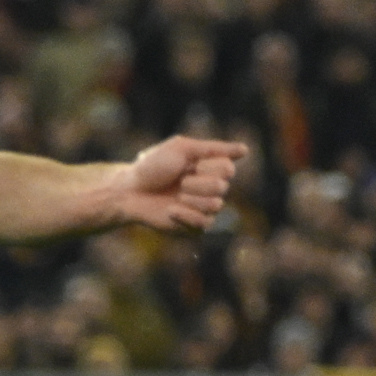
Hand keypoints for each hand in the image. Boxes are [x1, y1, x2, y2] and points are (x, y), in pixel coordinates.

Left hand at [112, 136, 242, 231]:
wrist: (130, 191)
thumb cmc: (152, 167)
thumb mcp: (181, 148)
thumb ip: (214, 149)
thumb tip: (245, 150)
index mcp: (210, 169)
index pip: (228, 169)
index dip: (207, 167)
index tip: (188, 165)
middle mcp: (211, 189)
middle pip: (221, 187)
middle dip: (195, 182)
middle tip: (179, 182)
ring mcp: (203, 209)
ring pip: (215, 205)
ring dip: (190, 198)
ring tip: (175, 195)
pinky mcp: (194, 227)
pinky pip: (204, 223)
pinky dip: (184, 215)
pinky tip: (170, 210)